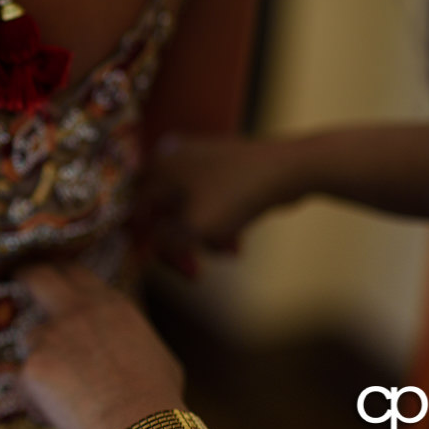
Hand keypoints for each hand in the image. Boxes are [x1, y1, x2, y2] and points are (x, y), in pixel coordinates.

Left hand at [17, 265, 184, 428]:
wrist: (140, 424)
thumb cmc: (157, 396)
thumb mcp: (153, 350)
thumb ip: (126, 337)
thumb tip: (116, 343)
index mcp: (107, 304)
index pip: (75, 273)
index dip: (61, 274)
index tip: (53, 276)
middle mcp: (75, 311)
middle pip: (38, 277)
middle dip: (26, 277)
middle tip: (20, 281)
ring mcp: (50, 336)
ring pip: (29, 341)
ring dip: (39, 360)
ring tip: (66, 394)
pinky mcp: (32, 366)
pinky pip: (22, 382)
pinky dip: (34, 398)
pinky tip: (58, 415)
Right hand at [136, 135, 302, 275]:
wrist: (289, 169)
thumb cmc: (234, 196)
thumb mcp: (192, 228)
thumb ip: (163, 243)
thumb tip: (152, 246)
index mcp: (157, 168)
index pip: (138, 212)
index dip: (149, 244)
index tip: (170, 266)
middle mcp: (171, 158)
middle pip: (163, 213)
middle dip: (181, 244)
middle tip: (195, 270)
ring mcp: (198, 159)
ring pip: (188, 210)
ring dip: (203, 237)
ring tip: (226, 252)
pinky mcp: (223, 166)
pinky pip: (209, 201)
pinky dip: (218, 222)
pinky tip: (236, 241)